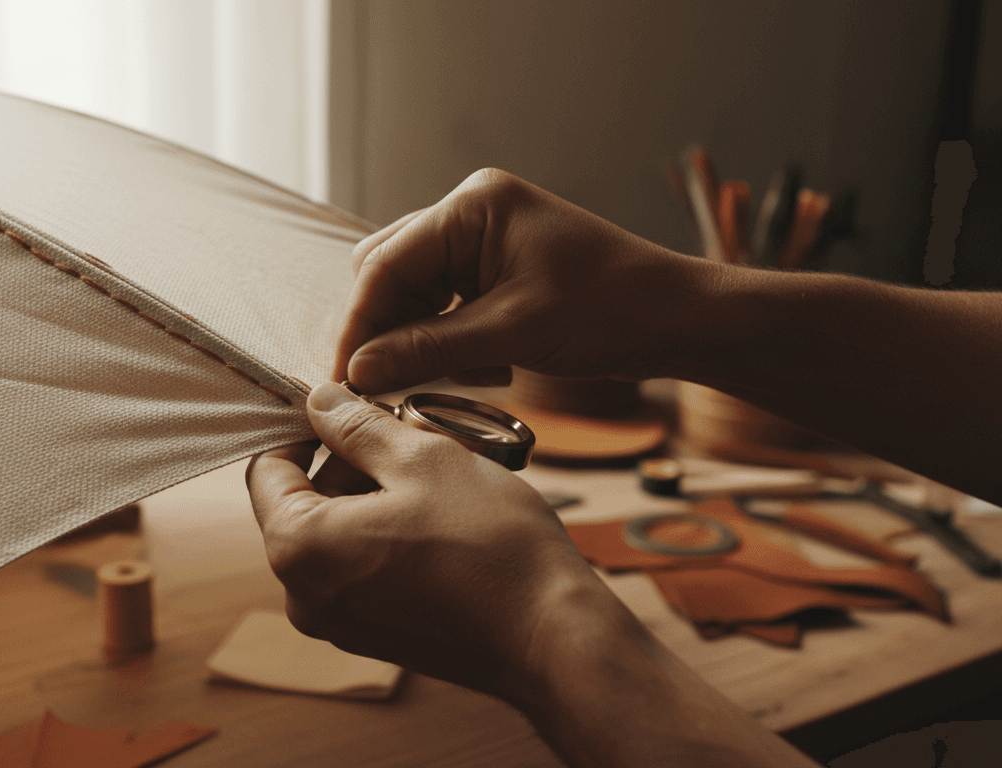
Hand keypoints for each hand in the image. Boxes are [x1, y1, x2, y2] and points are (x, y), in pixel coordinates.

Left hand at [245, 381, 603, 698]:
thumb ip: (357, 426)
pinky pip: (360, 568)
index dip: (304, 428)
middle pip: (300, 502)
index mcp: (297, 546)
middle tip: (410, 435)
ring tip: (435, 476)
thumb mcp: (422, 458)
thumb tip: (319, 400)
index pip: (266, 468)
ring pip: (335, 533)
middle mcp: (302, 595)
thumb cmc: (489, 546)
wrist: (553, 638)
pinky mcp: (373, 636)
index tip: (350, 406)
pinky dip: (387, 534)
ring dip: (373, 495)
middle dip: (348, 462)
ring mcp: (338, 623)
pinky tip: (441, 518)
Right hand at [335, 168, 718, 393]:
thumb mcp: (514, 333)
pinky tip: (492, 369)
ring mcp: (484, 243)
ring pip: (416, 297)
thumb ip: (428, 348)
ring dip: (426, 342)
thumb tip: (357, 370)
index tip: (343, 377)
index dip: (360, 324)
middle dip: (391, 332)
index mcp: (474, 205)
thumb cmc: (612, 310)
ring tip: (469, 375)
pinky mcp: (497, 274)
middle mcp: (472, 215)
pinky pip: (446, 310)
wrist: (680, 321)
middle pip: (391, 275)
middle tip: (391, 385)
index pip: (386, 264)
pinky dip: (454, 345)